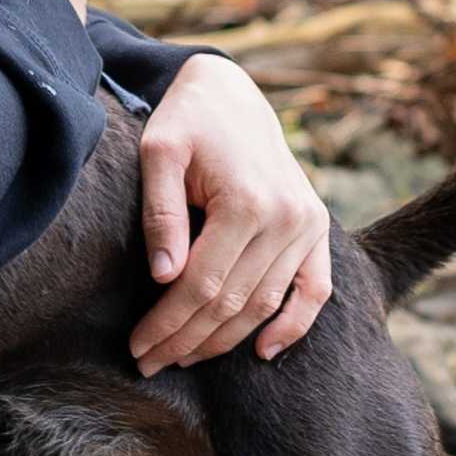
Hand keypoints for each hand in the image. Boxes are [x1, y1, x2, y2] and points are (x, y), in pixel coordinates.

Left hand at [127, 55, 333, 371]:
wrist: (230, 93)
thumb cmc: (186, 122)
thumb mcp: (158, 153)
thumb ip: (161, 213)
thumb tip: (165, 277)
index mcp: (246, 200)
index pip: (202, 284)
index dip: (167, 322)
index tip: (138, 346)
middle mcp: (286, 217)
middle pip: (233, 302)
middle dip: (187, 339)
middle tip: (150, 363)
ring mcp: (308, 224)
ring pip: (266, 304)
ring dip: (225, 340)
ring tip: (185, 357)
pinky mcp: (317, 227)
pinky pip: (316, 289)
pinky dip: (294, 325)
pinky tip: (262, 352)